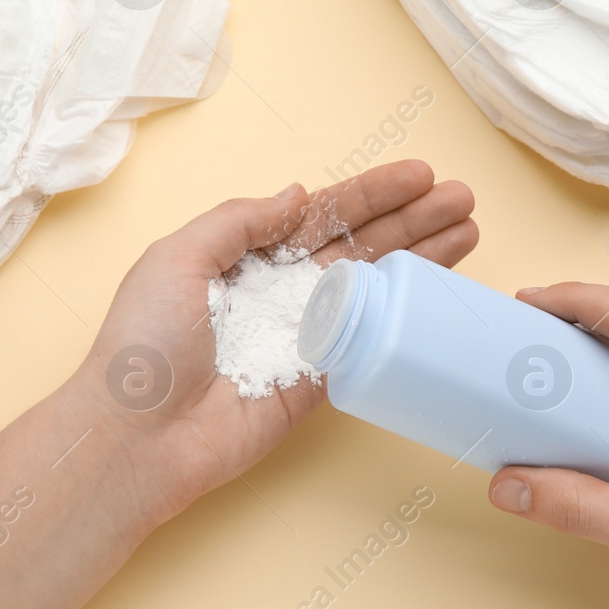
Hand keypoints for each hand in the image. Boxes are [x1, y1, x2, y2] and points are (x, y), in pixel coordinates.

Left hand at [67, 160, 477, 527]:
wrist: (139, 435)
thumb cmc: (144, 344)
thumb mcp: (177, 258)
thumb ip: (239, 221)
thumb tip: (298, 195)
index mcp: (246, 255)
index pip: (323, 214)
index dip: (373, 194)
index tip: (419, 174)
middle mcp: (281, 291)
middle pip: (362, 244)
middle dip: (414, 219)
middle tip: (463, 197)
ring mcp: (305, 335)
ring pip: (377, 286)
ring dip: (424, 257)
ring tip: (469, 229)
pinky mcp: (319, 380)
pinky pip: (373, 341)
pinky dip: (408, 316)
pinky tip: (442, 291)